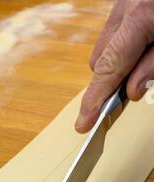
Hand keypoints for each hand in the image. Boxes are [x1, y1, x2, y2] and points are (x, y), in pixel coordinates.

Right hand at [76, 0, 153, 132]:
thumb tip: (133, 89)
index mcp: (141, 15)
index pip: (108, 67)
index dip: (95, 98)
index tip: (84, 123)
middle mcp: (126, 5)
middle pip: (100, 58)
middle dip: (111, 80)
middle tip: (131, 94)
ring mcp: (125, 0)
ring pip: (105, 44)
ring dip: (118, 63)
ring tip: (145, 63)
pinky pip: (115, 30)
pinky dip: (125, 46)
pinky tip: (144, 47)